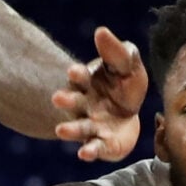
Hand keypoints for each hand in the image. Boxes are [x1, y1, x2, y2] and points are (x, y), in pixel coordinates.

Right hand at [53, 26, 147, 162]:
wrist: (128, 115)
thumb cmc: (124, 84)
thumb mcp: (126, 64)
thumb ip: (116, 51)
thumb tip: (100, 31)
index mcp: (88, 83)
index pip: (80, 77)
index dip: (77, 74)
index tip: (74, 72)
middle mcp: (85, 105)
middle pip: (73, 102)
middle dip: (66, 100)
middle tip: (57, 98)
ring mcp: (92, 126)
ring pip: (79, 128)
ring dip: (70, 129)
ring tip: (60, 130)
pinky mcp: (102, 144)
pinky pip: (95, 148)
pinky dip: (89, 151)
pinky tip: (83, 154)